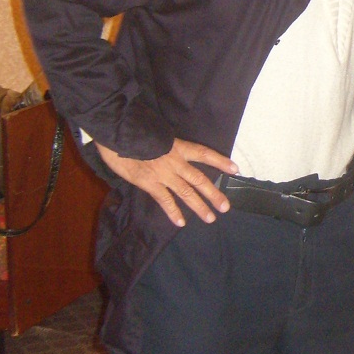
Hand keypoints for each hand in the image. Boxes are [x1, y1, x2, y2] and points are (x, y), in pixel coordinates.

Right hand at [95, 138, 237, 226]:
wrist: (118, 134)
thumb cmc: (136, 131)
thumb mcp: (158, 134)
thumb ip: (167, 145)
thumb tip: (172, 152)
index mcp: (178, 147)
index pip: (204, 154)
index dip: (220, 161)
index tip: (235, 169)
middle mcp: (175, 162)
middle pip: (200, 179)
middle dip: (213, 194)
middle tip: (225, 207)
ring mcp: (163, 174)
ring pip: (186, 192)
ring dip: (199, 206)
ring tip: (210, 218)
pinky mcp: (150, 183)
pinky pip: (165, 200)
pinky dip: (173, 212)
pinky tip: (181, 223)